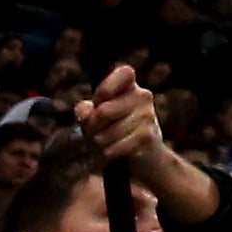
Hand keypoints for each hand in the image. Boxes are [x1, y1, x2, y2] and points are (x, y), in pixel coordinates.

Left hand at [71, 64, 213, 223]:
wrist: (145, 158)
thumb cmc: (116, 133)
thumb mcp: (98, 119)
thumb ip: (87, 111)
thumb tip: (84, 113)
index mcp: (131, 88)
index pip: (125, 73)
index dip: (107, 86)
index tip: (99, 100)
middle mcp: (143, 97)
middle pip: (104, 111)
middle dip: (91, 128)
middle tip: (92, 135)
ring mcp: (148, 116)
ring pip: (106, 133)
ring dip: (97, 145)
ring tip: (102, 146)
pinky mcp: (147, 136)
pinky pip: (114, 147)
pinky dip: (106, 155)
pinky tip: (109, 154)